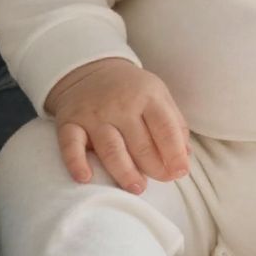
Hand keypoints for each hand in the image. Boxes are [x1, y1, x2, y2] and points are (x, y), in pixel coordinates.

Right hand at [45, 58, 190, 194]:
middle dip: (154, 168)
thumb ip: (174, 125)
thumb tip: (185, 158)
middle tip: (161, 180)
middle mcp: (120, 104)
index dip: (175, 154)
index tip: (180, 172)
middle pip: (140, 144)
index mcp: (147, 96)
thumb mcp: (158, 96)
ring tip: (137, 187)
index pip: (165, 129)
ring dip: (125, 172)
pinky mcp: (70, 122)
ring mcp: (94, 114)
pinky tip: (85, 178)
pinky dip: (76, 162)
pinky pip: (70, 145)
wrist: (91, 69)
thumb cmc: (132, 91)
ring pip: (111, 149)